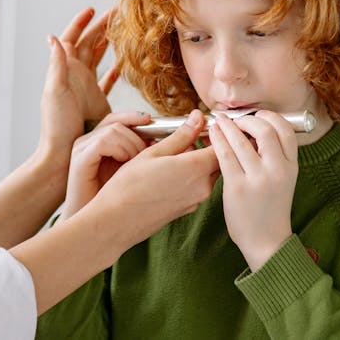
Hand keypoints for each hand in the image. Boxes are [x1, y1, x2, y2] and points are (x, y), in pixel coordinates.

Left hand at [35, 8, 118, 163]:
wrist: (65, 153)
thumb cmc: (57, 126)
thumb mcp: (55, 91)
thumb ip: (56, 65)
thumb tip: (51, 37)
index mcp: (65, 71)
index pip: (71, 39)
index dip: (80, 23)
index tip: (91, 10)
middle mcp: (75, 77)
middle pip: (88, 45)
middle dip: (99, 28)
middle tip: (116, 14)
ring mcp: (86, 90)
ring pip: (97, 60)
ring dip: (106, 45)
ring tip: (119, 32)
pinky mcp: (97, 103)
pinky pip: (105, 83)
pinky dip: (113, 72)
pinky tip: (120, 66)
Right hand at [60, 111, 151, 219]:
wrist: (95, 226)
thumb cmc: (114, 203)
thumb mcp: (132, 171)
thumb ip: (141, 152)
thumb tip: (162, 138)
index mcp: (97, 142)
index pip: (118, 119)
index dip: (137, 119)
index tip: (155, 125)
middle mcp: (87, 141)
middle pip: (117, 121)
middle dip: (139, 134)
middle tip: (149, 151)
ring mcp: (82, 148)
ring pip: (114, 129)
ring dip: (132, 145)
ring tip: (137, 163)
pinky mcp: (80, 158)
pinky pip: (104, 141)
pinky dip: (120, 150)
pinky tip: (126, 165)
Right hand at [81, 110, 221, 245]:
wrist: (117, 221)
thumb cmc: (130, 185)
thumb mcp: (154, 152)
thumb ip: (181, 135)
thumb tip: (197, 118)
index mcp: (196, 168)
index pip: (222, 147)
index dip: (217, 134)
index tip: (206, 125)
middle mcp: (202, 186)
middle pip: (217, 162)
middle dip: (208, 147)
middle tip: (191, 135)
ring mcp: (196, 201)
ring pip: (207, 175)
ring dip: (198, 163)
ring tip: (175, 154)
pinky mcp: (187, 210)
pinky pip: (197, 188)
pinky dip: (190, 177)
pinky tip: (169, 173)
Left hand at [207, 110, 298, 270]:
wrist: (267, 241)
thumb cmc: (270, 208)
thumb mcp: (283, 180)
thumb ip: (274, 157)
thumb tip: (256, 131)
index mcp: (291, 167)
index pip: (285, 130)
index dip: (269, 116)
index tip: (256, 114)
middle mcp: (277, 170)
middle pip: (264, 129)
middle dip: (246, 118)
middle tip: (234, 118)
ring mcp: (258, 178)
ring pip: (241, 140)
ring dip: (227, 126)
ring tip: (219, 121)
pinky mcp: (238, 187)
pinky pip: (225, 155)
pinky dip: (217, 140)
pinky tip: (213, 134)